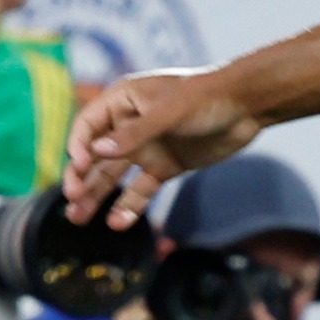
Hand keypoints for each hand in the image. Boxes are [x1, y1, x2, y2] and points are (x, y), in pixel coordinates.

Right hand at [61, 64, 266, 227]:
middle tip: (72, 200)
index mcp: (123, 101)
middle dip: (81, 178)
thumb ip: (133, 135)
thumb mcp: (168, 113)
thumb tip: (96, 153)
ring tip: (77, 218)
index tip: (80, 167)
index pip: (88, 126)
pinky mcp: (164, 167)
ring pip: (113, 175)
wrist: (247, 105)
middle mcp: (129, 125)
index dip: (79, 147)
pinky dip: (129, 205)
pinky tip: (117, 222)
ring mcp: (147, 148)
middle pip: (95, 155)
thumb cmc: (205, 96)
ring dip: (95, 196)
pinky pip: (141, 189)